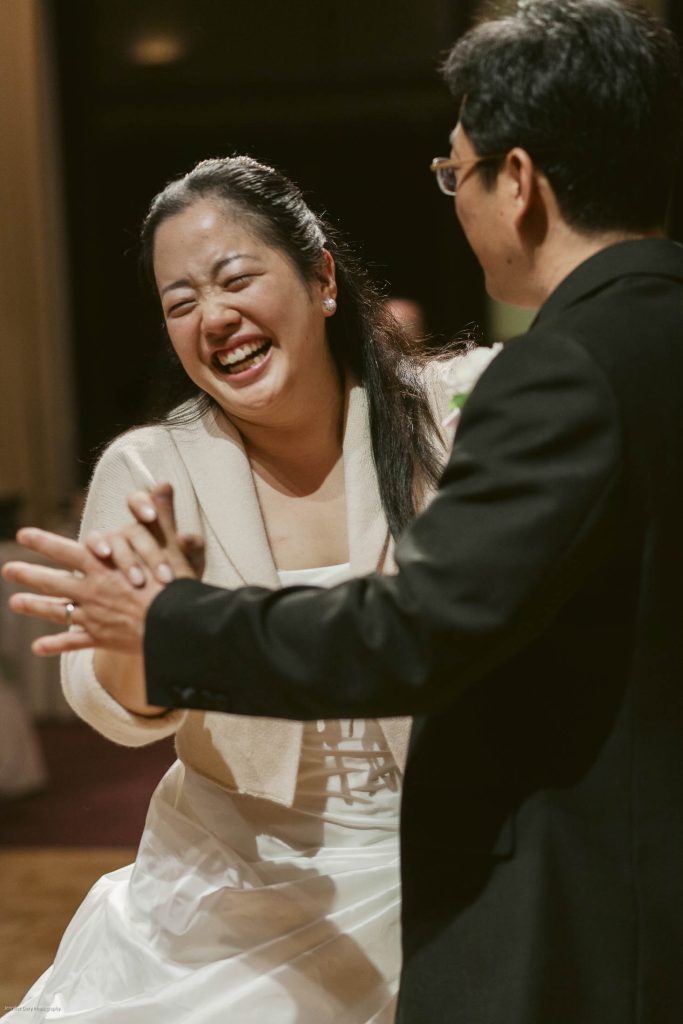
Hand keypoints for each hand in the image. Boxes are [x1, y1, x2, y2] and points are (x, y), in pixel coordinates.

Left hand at [1, 483, 198, 657]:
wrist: (178, 623)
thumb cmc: (175, 583)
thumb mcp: (169, 544)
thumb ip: (161, 515)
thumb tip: (163, 483)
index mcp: (103, 566)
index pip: (66, 550)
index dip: (43, 542)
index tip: (23, 534)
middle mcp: (92, 590)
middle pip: (52, 581)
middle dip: (28, 574)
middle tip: (7, 569)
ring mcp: (94, 616)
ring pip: (57, 611)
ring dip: (33, 606)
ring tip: (13, 602)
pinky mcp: (102, 638)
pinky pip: (73, 643)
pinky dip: (55, 645)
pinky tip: (36, 647)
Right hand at [83, 483, 204, 587]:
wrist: (161, 608)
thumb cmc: (178, 578)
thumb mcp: (190, 563)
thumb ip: (192, 546)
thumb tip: (184, 537)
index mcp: (150, 525)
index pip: (141, 504)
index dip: (143, 504)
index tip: (151, 516)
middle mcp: (128, 532)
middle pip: (132, 530)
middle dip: (149, 552)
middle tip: (165, 575)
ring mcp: (110, 545)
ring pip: (112, 540)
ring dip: (126, 559)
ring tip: (139, 580)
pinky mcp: (95, 561)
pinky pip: (88, 548)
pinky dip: (95, 549)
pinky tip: (104, 557)